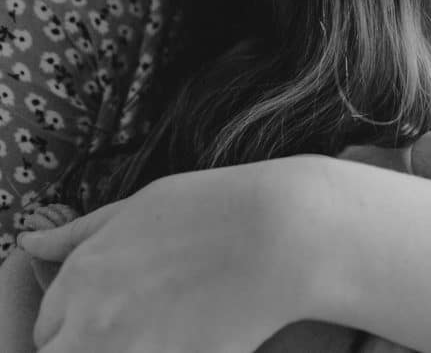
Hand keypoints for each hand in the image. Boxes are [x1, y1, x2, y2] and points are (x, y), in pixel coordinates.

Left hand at [17, 160, 315, 352]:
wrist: (284, 235)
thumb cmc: (217, 209)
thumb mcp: (140, 206)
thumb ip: (81, 234)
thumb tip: (31, 244)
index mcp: (81, 276)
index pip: (49, 328)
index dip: (81, 322)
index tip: (120, 312)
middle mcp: (93, 322)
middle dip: (93, 344)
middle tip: (146, 324)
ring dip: (127, 349)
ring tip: (172, 329)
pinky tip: (198, 335)